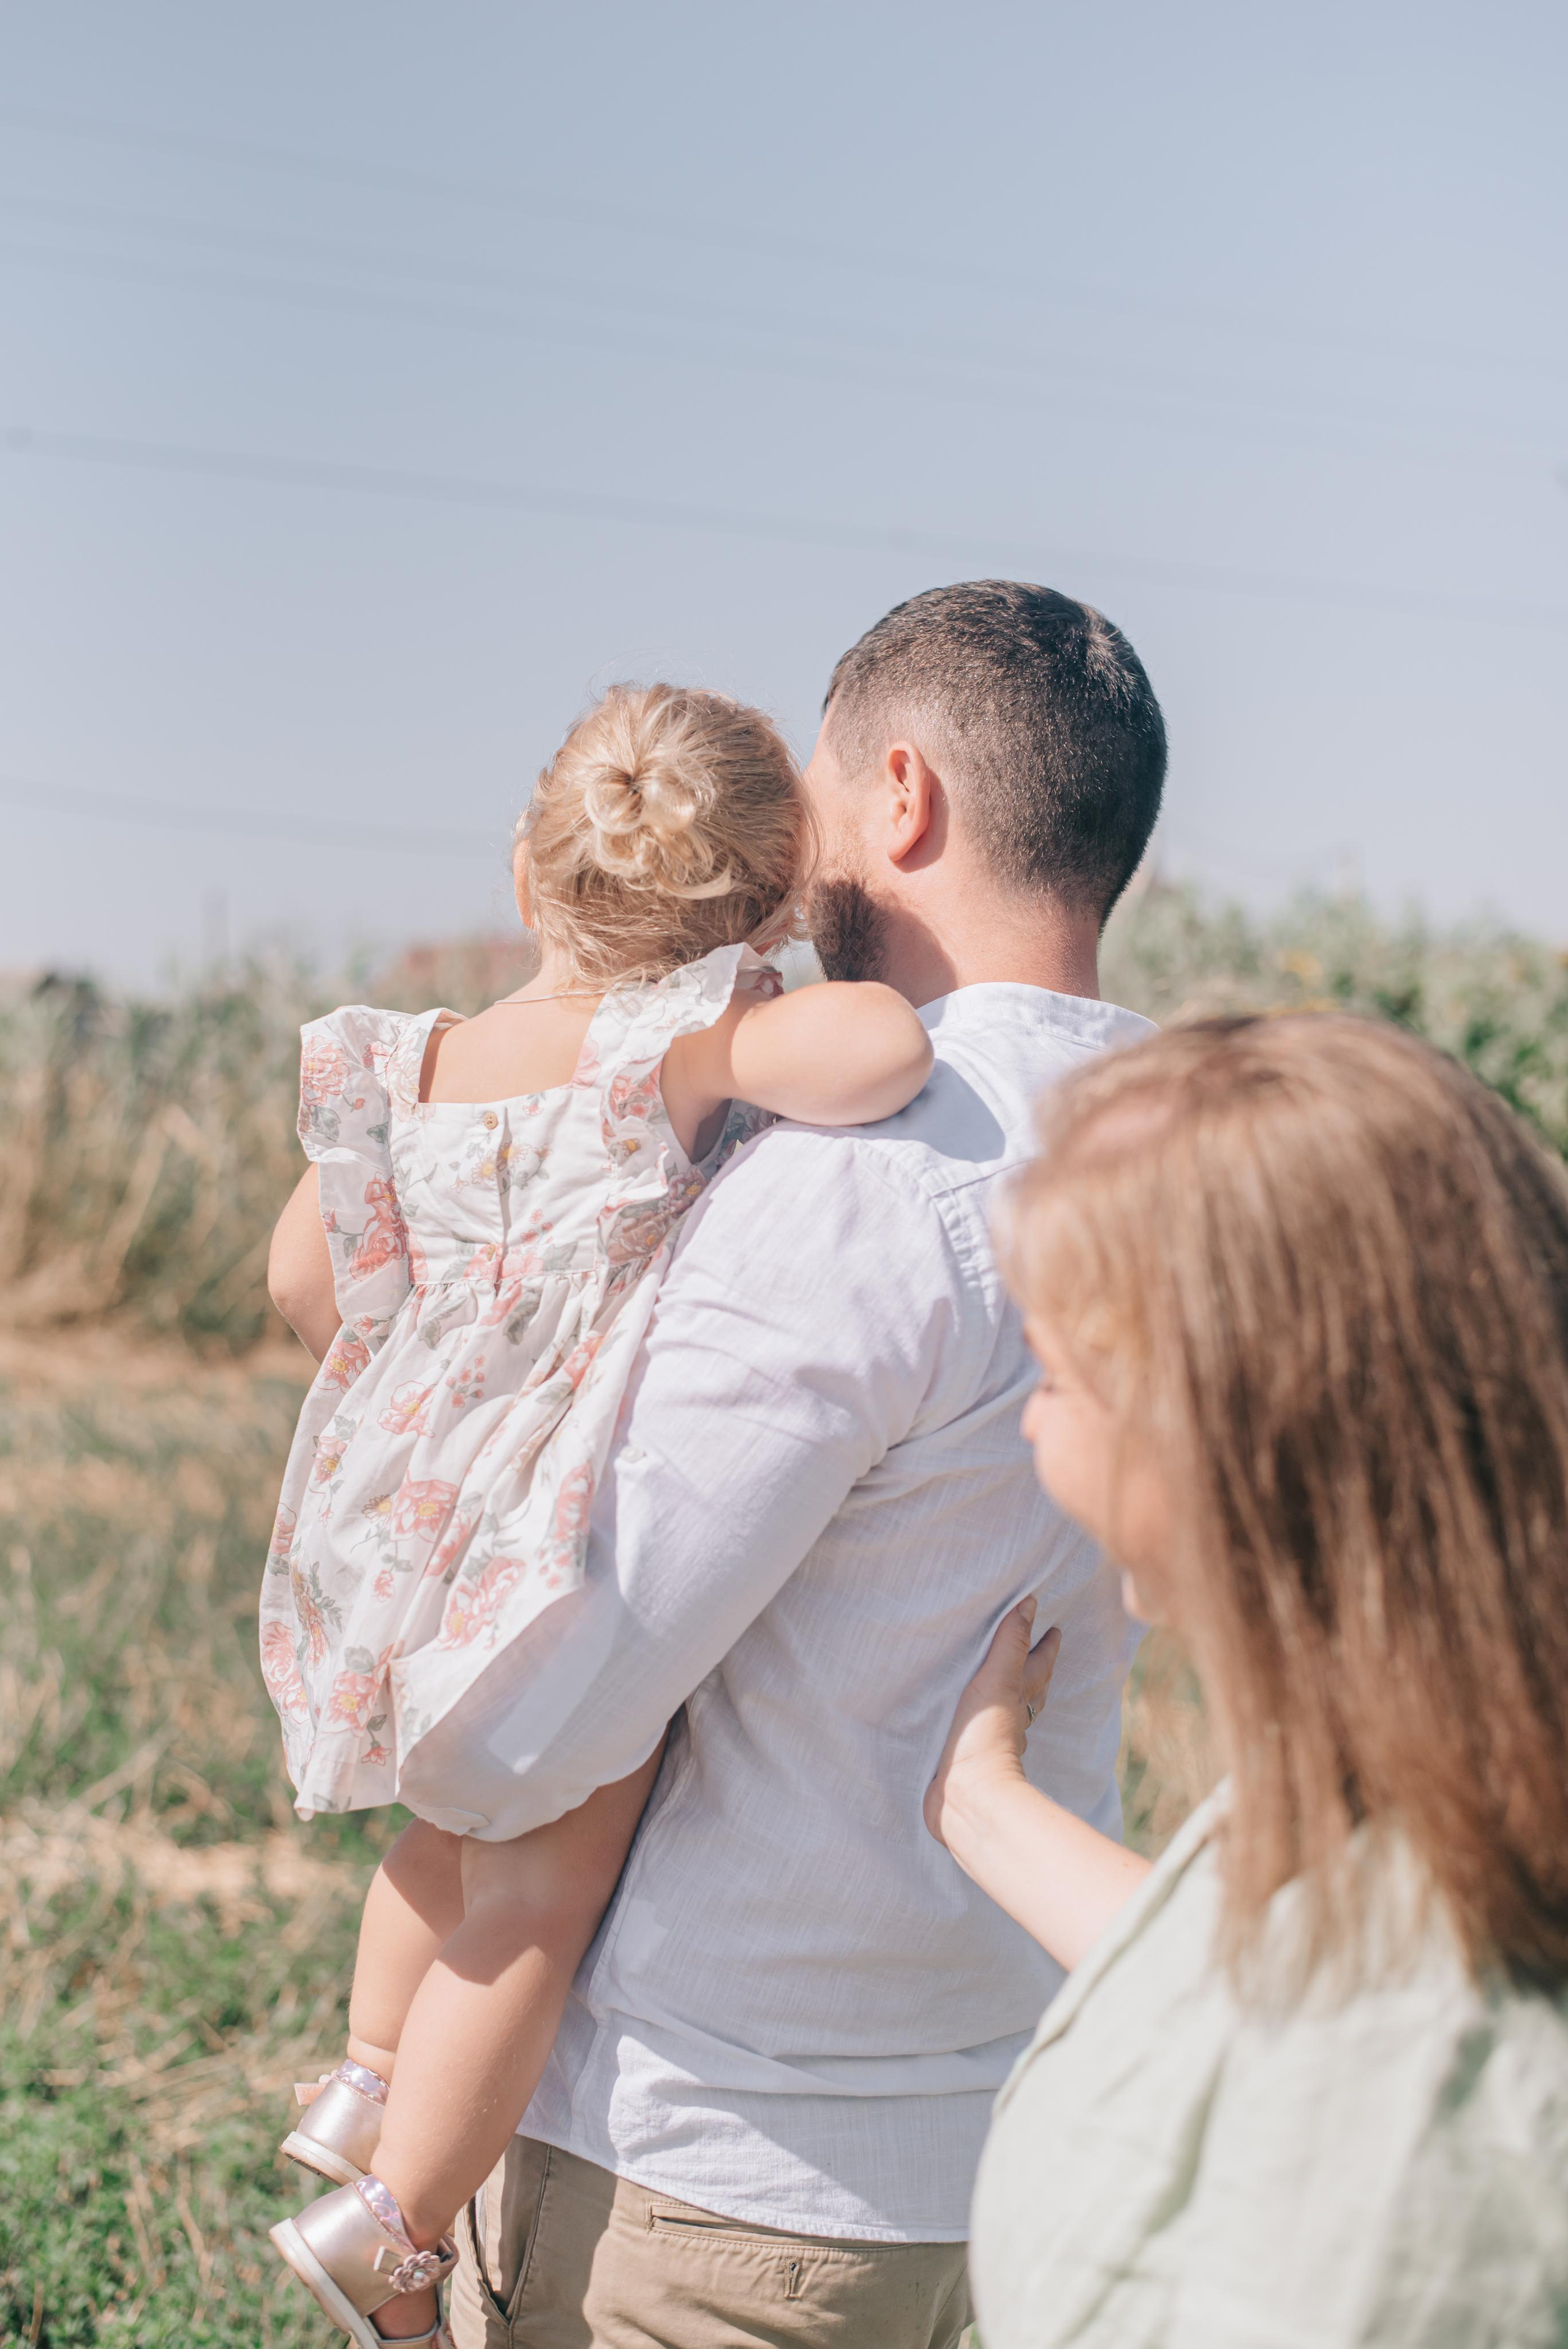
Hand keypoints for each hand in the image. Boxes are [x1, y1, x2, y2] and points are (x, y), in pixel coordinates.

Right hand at [924, 1600, 1060, 1850]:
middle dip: (1034, 1669)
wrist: (967, 1796)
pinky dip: (980, 1719)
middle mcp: (1012, 1718)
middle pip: (1030, 1688)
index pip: (1040, 1664)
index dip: (1046, 1646)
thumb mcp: (998, 1680)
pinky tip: (971, 1720)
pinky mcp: (969, 1756)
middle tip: (1036, 1650)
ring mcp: (992, 1740)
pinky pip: (979, 1730)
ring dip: (1010, 1695)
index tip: (1055, 1629)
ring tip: (1006, 1682)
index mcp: (1020, 1696)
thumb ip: (1010, 1643)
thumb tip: (1031, 1602)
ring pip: (1009, 1710)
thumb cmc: (984, 1736)